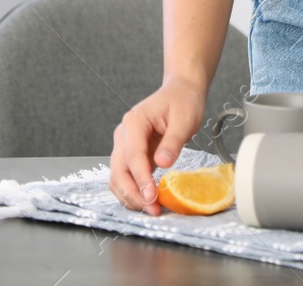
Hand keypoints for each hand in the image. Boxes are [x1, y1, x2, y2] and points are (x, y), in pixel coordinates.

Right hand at [108, 78, 206, 214]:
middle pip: (119, 170)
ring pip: (118, 177)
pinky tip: (148, 201)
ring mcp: (125, 145)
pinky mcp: (131, 155)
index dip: (141, 179)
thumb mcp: (184, 119)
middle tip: (153, 210)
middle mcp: (124, 135)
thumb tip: (162, 163)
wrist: (180, 92)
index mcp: (134, 122)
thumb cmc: (183, 101)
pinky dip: (133, 191)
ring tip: (151, 209)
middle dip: (133, 193)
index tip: (152, 196)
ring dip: (131, 196)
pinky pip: (126, 177)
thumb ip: (173, 141)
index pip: (132, 156)